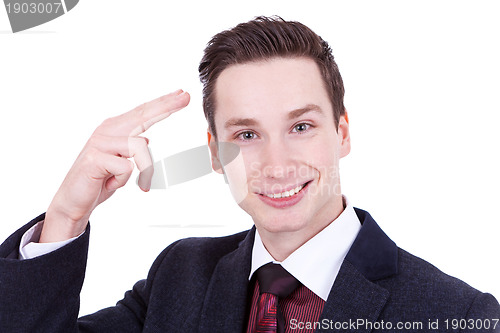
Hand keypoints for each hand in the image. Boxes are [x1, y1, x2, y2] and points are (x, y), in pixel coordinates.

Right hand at [40, 89, 189, 241]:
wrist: (73, 201)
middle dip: (166, 106)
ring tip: (124, 182)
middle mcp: (107, 130)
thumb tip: (146, 139)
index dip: (163, 103)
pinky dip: (123, 181)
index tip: (182, 94)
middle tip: (185, 96)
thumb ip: (132, 149)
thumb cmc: (98, 180)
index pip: (143, 113)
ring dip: (140, 171)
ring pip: (139, 147)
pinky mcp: (95, 157)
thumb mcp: (121, 163)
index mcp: (115, 129)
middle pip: (143, 116)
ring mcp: (100, 142)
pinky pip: (127, 168)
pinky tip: (109, 184)